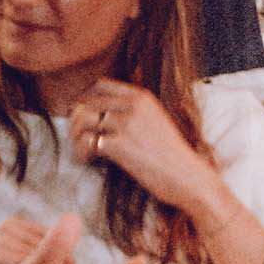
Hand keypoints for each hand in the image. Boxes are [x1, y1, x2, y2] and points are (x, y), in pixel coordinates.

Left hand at [68, 80, 213, 216]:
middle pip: (87, 102)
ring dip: (75, 135)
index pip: (101, 85)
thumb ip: (134, 112)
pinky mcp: (119, 145)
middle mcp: (132, 106)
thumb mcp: (156, 121)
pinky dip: (81, 151)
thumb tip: (102, 115)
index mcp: (142, 97)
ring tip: (80, 149)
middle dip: (75, 119)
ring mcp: (125, 124)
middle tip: (76, 135)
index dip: (85, 98)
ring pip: (82, 119)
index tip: (81, 112)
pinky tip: (86, 160)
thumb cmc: (172, 156)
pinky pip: (86, 141)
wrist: (189, 178)